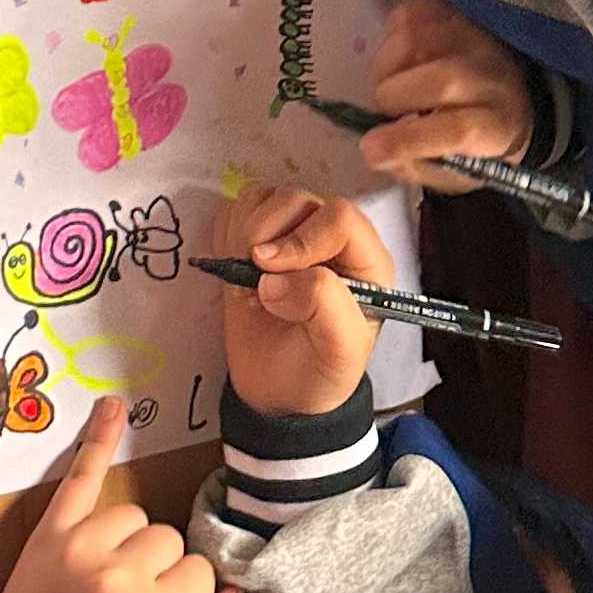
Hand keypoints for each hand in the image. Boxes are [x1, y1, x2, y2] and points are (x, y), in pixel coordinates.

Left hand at [0, 400, 244, 592]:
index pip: (200, 575)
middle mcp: (119, 577)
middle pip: (170, 541)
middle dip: (160, 571)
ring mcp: (81, 547)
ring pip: (136, 517)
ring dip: (131, 542)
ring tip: (109, 579)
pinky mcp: (52, 531)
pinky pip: (82, 475)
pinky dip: (98, 439)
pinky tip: (114, 407)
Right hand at [212, 181, 386, 414]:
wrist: (280, 393)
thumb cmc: (319, 371)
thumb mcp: (339, 350)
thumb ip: (323, 306)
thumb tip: (274, 278)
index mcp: (365, 259)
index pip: (339, 217)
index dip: (302, 240)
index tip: (269, 273)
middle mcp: (330, 237)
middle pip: (296, 200)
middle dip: (266, 239)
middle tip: (257, 288)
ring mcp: (292, 233)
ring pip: (265, 199)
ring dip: (243, 238)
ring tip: (249, 287)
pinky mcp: (257, 237)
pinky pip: (237, 210)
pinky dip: (227, 236)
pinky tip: (236, 273)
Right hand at [359, 0, 536, 191]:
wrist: (511, 92)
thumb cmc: (474, 138)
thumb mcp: (454, 170)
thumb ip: (415, 166)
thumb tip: (375, 151)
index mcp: (498, 126)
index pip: (459, 130)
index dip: (408, 140)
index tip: (370, 150)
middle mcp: (491, 76)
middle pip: (440, 80)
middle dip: (393, 99)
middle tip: (386, 113)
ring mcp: (473, 37)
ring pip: (416, 42)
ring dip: (386, 69)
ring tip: (391, 85)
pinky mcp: (453, 11)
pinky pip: (409, 15)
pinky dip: (390, 39)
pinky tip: (397, 60)